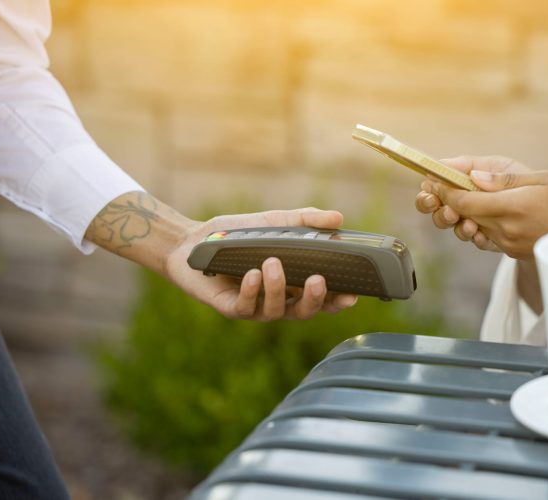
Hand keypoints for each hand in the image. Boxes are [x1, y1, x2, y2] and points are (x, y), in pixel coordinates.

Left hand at [164, 208, 358, 320]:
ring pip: (275, 311)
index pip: (322, 299)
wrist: (195, 241)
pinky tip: (252, 274)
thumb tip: (339, 218)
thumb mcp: (276, 222)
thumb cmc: (239, 235)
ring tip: (273, 263)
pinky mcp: (231, 308)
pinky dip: (252, 291)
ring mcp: (255, 306)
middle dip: (314, 300)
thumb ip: (307, 220)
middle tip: (317, 281)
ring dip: (277, 288)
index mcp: (293, 284)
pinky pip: (246, 308)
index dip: (338, 301)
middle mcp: (277, 299)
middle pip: (304, 312)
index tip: (352, 295)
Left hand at [421, 156, 547, 259]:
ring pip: (473, 226)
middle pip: (464, 215)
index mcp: (512, 208)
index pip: (464, 201)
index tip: (435, 179)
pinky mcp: (513, 252)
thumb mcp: (543, 180)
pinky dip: (481, 223)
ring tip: (461, 197)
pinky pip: (488, 236)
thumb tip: (473, 177)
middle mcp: (506, 230)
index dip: (446, 190)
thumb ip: (504, 180)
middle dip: (449, 200)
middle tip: (439, 186)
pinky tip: (485, 212)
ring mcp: (508, 244)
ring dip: (464, 212)